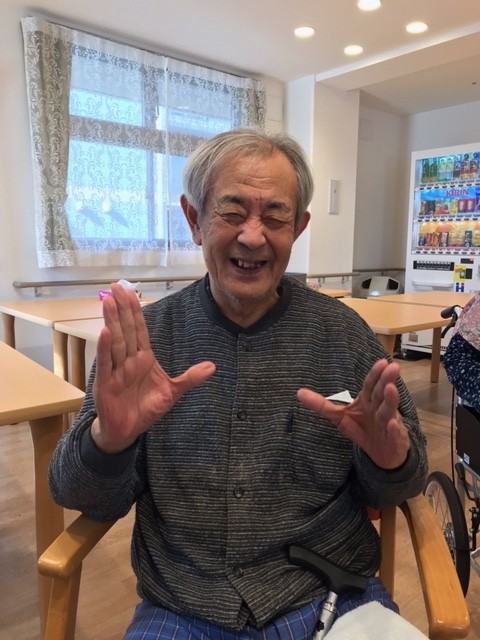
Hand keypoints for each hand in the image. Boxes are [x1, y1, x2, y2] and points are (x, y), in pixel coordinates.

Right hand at [91, 283, 214, 452]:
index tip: (129, 292)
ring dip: (112, 321)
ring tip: (109, 301)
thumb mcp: (173, 392)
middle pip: (126, 330)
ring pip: (115, 341)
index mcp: (143, 358)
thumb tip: (212, 366)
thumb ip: (190, 378)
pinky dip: (105, 348)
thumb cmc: (145, 408)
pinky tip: (104, 332)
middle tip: (115, 286)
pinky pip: (106, 364)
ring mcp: (115, 371)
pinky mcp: (106, 384)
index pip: (139, 329)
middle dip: (121, 308)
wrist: (126, 431)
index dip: (135, 311)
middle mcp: (128, 360)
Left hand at [297, 359, 409, 468]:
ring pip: (389, 411)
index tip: (381, 362)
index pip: (371, 384)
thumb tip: (299, 392)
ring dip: (390, 400)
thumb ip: (322, 405)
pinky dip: (395, 429)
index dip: (375, 374)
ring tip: (390, 389)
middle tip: (391, 367)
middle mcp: (379, 409)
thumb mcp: (339, 417)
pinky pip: (394, 434)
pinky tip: (393, 423)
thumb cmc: (363, 429)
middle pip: (381, 393)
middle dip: (386, 380)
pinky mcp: (394, 440)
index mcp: (368, 401)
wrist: (383, 454)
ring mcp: (388, 423)